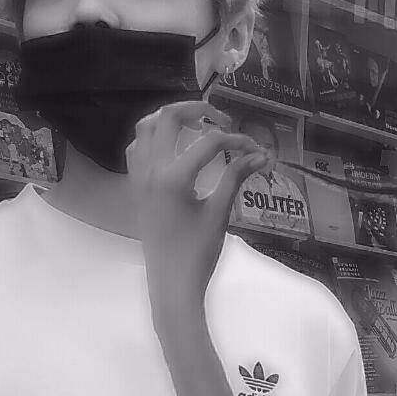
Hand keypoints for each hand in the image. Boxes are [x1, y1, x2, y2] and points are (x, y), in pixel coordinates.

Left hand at [125, 101, 267, 318]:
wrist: (171, 285)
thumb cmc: (197, 253)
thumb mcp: (219, 213)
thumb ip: (236, 177)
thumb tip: (261, 155)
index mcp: (172, 177)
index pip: (209, 142)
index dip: (236, 140)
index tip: (256, 149)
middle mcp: (150, 170)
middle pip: (169, 118)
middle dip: (198, 110)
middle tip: (222, 119)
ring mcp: (139, 177)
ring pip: (147, 128)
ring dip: (171, 118)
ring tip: (197, 124)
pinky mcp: (136, 187)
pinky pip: (137, 148)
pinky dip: (154, 137)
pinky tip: (173, 146)